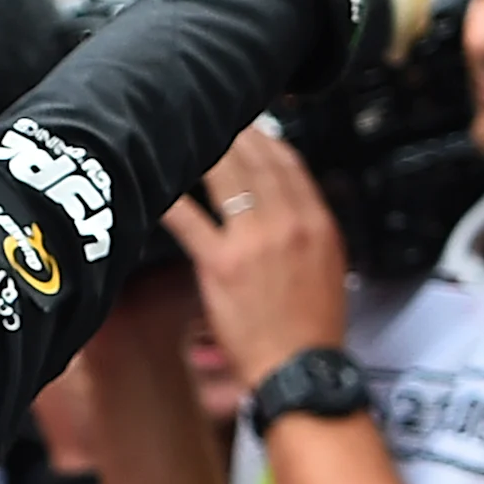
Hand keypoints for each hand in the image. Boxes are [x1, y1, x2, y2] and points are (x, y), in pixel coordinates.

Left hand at [160, 123, 349, 389]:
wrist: (302, 367)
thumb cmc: (312, 327)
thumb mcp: (329, 268)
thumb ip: (308, 231)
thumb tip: (288, 203)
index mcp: (318, 224)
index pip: (291, 165)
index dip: (266, 139)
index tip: (249, 126)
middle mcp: (290, 224)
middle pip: (258, 161)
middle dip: (233, 135)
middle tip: (209, 117)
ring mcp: (255, 241)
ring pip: (227, 178)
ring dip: (205, 151)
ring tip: (184, 134)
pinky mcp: (222, 263)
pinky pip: (189, 219)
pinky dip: (170, 198)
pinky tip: (154, 182)